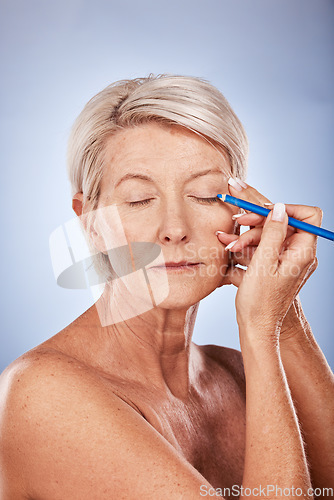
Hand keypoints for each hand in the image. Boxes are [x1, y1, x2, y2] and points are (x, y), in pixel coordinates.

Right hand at [216, 179, 321, 343]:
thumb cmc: (260, 301)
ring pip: (271, 233)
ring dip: (249, 235)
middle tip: (238, 221)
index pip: (308, 216)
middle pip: (285, 223)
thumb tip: (279, 208)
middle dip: (260, 221)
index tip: (264, 212)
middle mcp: (300, 254)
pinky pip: (265, 246)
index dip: (287, 209)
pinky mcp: (276, 265)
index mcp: (303, 252)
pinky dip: (249, 245)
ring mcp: (288, 259)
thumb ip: (273, 233)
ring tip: (230, 244)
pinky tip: (231, 246)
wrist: (256, 327)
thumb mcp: (263, 262)